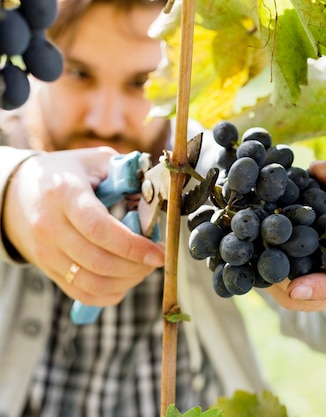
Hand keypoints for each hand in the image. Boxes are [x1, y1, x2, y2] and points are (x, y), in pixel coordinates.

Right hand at [3, 147, 164, 305]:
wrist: (19, 192)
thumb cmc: (68, 174)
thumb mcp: (96, 162)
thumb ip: (129, 175)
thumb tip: (157, 198)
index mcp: (65, 193)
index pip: (99, 228)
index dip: (133, 246)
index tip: (159, 252)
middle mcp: (50, 226)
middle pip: (98, 261)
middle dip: (136, 266)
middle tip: (157, 259)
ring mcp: (46, 251)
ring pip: (91, 282)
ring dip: (127, 281)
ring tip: (144, 268)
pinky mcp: (48, 269)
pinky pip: (81, 293)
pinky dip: (109, 293)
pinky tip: (126, 280)